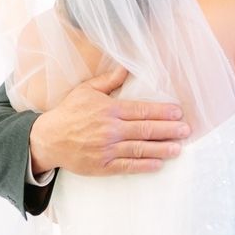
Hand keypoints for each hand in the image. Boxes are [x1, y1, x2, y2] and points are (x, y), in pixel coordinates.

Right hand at [29, 66, 187, 174]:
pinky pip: (127, 166)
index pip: (142, 110)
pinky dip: (144, 165)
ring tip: (179, 148)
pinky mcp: (102, 166)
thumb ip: (109, 80)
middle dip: (169, 130)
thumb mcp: (87, 90)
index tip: (178, 112)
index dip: (162, 112)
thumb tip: (127, 68)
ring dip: (162, 148)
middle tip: (186, 130)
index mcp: (109, 110)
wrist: (47, 139)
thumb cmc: (69, 112)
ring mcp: (107, 149)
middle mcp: (110, 130)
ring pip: (140, 149)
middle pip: (146, 129)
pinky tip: (159, 164)